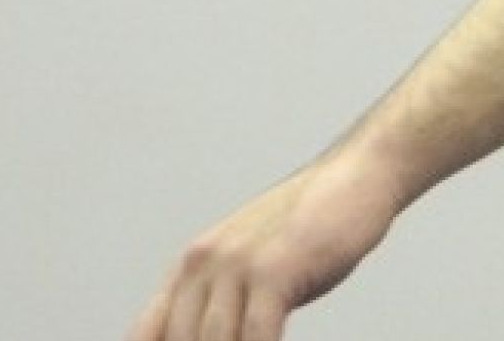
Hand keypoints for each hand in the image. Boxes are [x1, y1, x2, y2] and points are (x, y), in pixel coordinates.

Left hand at [128, 157, 399, 340]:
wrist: (355, 179)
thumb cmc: (310, 231)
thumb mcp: (255, 268)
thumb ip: (229, 303)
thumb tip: (216, 336)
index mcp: (192, 267)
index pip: (147, 333)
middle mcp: (203, 264)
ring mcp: (237, 264)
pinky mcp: (275, 269)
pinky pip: (258, 334)